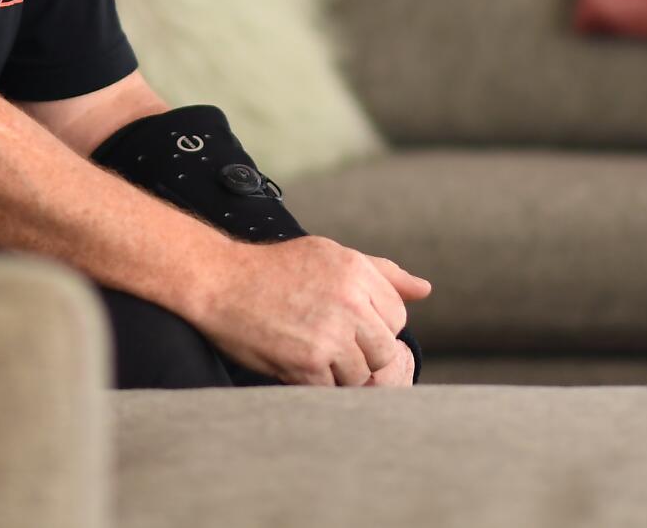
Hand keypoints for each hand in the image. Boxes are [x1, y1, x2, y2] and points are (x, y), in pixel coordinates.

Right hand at [189, 236, 431, 386]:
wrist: (221, 282)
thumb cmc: (276, 269)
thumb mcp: (332, 255)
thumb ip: (383, 273)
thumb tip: (425, 290)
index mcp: (358, 272)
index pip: (397, 317)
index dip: (375, 324)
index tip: (349, 323)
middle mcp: (350, 302)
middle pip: (386, 350)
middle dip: (365, 352)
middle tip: (334, 343)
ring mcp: (330, 336)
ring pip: (363, 375)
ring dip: (342, 371)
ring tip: (315, 352)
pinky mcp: (308, 364)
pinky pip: (334, 390)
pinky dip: (320, 383)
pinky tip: (300, 362)